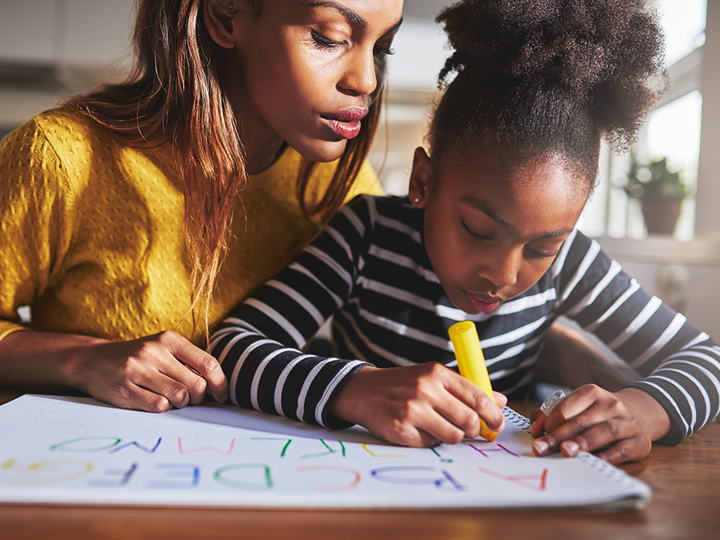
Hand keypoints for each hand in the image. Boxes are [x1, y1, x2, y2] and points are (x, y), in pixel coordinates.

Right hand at [70, 331, 227, 411]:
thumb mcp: (163, 350)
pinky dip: (163, 408)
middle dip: (199, 397)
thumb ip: (189, 362)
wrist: (93, 361)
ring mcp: (138, 370)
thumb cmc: (138, 359)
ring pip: (180, 396)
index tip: (221, 396)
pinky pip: (159, 406)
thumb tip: (218, 385)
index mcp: (169, 340)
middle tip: (190, 399)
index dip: (220, 384)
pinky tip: (154, 401)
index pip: (208, 363)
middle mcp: (154, 351)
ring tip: (172, 400)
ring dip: (181, 404)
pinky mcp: (125, 389)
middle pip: (196, 384)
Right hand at [329, 363, 506, 446]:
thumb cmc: (404, 384)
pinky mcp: (400, 429)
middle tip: (470, 431)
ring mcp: (412, 410)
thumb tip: (500, 401)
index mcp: (437, 373)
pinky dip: (429, 440)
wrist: (364, 390)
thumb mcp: (433, 378)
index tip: (498, 424)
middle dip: (474, 430)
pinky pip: (430, 444)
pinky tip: (418, 429)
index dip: (493, 414)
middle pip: (469, 420)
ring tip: (440, 428)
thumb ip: (466, 389)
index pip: (477, 397)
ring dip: (452, 436)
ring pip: (453, 436)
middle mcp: (425, 389)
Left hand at [530, 384, 670, 463]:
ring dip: (582, 442)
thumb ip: (554, 414)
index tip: (537, 434)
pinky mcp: (638, 442)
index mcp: (592, 393)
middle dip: (558, 436)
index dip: (550, 422)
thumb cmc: (599, 413)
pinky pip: (621, 450)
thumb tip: (536, 428)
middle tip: (541, 448)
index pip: (566, 407)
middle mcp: (610, 405)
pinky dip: (607, 456)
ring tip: (565, 451)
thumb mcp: (579, 406)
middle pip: (580, 422)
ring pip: (603, 432)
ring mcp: (626, 423)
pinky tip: (593, 462)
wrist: (640, 414)